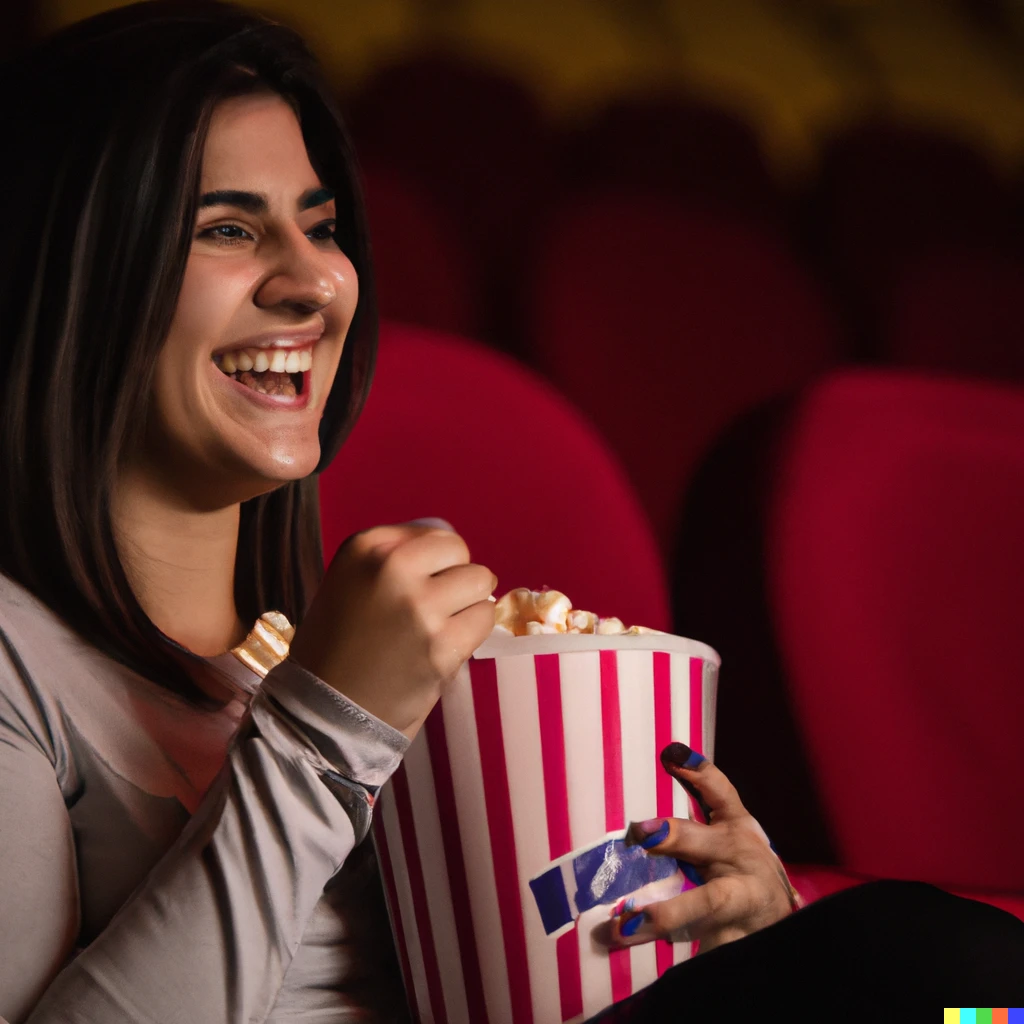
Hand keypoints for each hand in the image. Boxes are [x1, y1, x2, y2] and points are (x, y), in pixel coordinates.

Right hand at [288, 520, 496, 739]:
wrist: (326, 709)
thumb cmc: (338, 643)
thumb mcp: (350, 580)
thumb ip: (396, 554)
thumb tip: (451, 546)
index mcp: (364, 548)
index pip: (435, 532)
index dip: (436, 560)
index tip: (419, 584)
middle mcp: (392, 568)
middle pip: (460, 552)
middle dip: (456, 576)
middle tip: (436, 605)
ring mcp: (420, 607)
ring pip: (480, 582)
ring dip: (469, 603)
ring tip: (444, 624)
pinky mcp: (442, 646)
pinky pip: (484, 619)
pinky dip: (472, 631)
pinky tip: (447, 644)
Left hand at [608, 743, 800, 952]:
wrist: (780, 918)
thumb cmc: (740, 864)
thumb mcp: (725, 828)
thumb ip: (700, 795)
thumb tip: (670, 753)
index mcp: (735, 829)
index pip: (720, 793)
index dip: (699, 772)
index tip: (672, 754)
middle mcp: (739, 860)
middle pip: (704, 843)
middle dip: (673, 837)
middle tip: (640, 833)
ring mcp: (740, 904)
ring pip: (706, 906)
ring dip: (665, 917)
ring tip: (622, 926)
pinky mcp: (734, 939)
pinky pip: (707, 949)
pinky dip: (682, 960)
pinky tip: (641, 961)